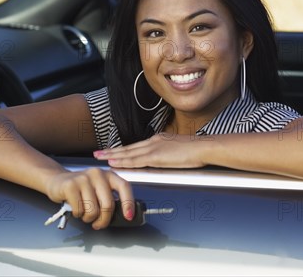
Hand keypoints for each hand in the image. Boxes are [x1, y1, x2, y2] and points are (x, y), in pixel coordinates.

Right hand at [45, 168, 133, 229]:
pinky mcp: (70, 185)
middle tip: (99, 224)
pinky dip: (78, 214)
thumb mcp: (98, 189)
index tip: (129, 216)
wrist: (57, 180)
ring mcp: (83, 178)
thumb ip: (109, 198)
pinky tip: (75, 208)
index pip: (124, 186)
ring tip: (85, 214)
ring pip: (93, 210)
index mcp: (108, 175)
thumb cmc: (81, 189)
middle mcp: (97, 174)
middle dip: (104, 220)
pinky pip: (79, 210)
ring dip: (89, 218)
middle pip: (108, 204)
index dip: (128, 203)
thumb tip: (121, 216)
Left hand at [93, 133, 207, 168]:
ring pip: (128, 153)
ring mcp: (154, 148)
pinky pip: (135, 160)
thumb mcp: (179, 150)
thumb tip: (165, 159)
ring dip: (112, 156)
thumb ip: (169, 153)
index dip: (122, 150)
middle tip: (97, 153)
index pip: (136, 146)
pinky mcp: (156, 156)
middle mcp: (153, 142)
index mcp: (159, 140)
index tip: (111, 151)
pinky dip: (123, 161)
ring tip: (100, 158)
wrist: (204, 147)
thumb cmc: (197, 150)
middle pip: (128, 148)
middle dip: (111, 151)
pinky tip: (114, 163)